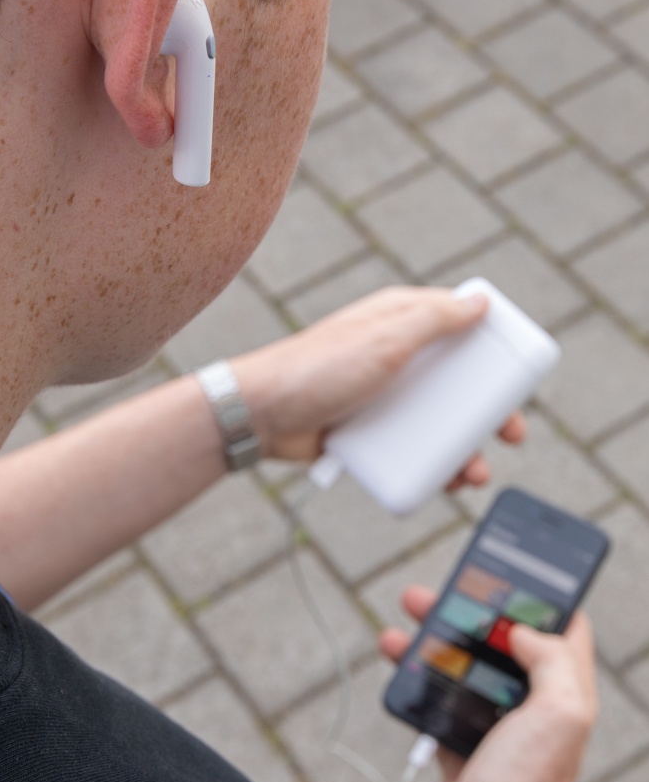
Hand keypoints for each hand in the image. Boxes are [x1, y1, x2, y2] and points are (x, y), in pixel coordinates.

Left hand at [231, 286, 524, 467]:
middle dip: (490, 411)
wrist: (263, 414)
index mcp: (401, 322)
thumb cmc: (319, 367)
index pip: (461, 326)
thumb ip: (433, 318)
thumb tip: (479, 301)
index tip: (518, 374)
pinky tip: (445, 480)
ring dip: (465, 447)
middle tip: (511, 434)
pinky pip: (412, 445)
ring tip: (474, 473)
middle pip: (459, 382)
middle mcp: (396, 355)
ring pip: (440, 420)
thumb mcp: (384, 337)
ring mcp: (384, 394)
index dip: (493, 347)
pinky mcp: (370, 428)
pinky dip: (433, 463)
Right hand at [380, 587, 596, 781]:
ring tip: (405, 624)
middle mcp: (532, 708)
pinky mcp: (463, 747)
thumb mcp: (558, 716)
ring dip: (435, 641)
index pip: (564, 630)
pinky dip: (418, 679)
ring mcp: (496, 728)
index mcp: (563, 695)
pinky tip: (399, 665)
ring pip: (466, 667)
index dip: (540, 600)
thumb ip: (554, 662)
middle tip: (441, 592)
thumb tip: (526, 630)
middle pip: (502, 642)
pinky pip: (439, 701)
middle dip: (471, 612)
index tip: (509, 576)